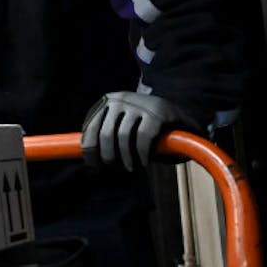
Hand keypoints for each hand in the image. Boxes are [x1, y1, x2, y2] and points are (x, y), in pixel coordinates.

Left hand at [80, 91, 196, 170]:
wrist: (179, 116)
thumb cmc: (144, 126)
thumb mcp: (121, 126)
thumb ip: (105, 136)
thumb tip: (87, 157)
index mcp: (107, 102)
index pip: (90, 127)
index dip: (89, 150)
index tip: (94, 165)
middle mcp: (120, 99)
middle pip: (104, 134)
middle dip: (107, 156)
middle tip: (114, 168)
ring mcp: (139, 103)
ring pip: (123, 136)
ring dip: (125, 158)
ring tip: (130, 168)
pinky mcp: (158, 112)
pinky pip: (143, 137)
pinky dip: (142, 153)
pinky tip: (144, 162)